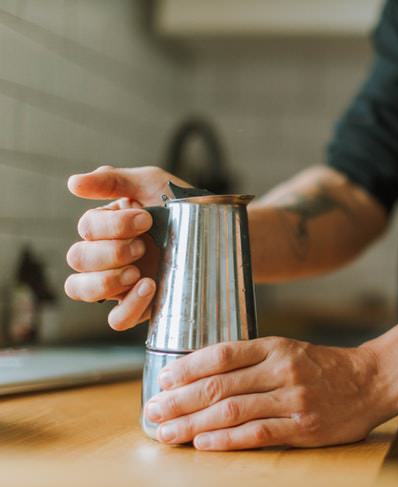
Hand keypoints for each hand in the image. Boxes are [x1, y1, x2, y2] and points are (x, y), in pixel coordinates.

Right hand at [64, 165, 191, 329]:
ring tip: (138, 272)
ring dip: (106, 279)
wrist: (224, 234)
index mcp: (107, 226)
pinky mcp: (140, 307)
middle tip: (143, 245)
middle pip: (77, 259)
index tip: (146, 218)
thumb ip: (113, 180)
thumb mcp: (152, 183)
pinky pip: (116, 320)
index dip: (111, 225)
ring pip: (81, 289)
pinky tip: (150, 287)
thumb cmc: (185, 206)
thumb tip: (72, 184)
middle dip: (110, 251)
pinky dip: (127, 306)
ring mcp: (121, 283)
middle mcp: (107, 255)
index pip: (86, 229)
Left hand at [143, 337, 393, 450]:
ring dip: (194, 423)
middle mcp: (282, 369)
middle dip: (180, 400)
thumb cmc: (324, 367)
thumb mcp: (290, 351)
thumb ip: (253, 360)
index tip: (162, 380)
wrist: (370, 381)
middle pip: (220, 385)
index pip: (222, 354)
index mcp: (275, 347)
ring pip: (232, 410)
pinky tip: (203, 444)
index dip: (188, 367)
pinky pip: (257, 433)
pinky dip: (226, 440)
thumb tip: (204, 375)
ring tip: (168, 433)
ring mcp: (293, 399)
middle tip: (152, 411)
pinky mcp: (303, 427)